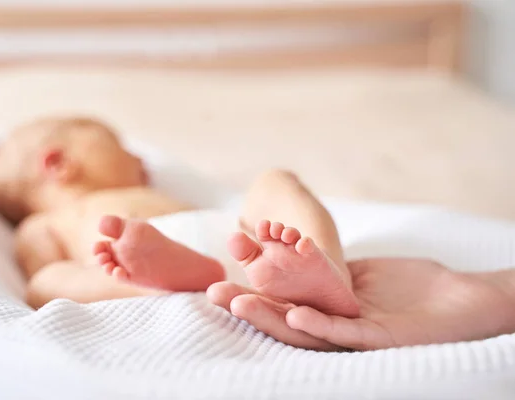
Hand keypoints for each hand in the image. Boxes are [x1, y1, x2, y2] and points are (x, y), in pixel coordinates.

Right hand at [208, 258, 514, 350]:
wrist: (467, 297)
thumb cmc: (417, 286)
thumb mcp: (363, 272)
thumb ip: (331, 270)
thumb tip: (296, 253)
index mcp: (331, 311)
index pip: (283, 302)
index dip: (253, 291)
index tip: (222, 276)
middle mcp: (338, 328)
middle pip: (285, 319)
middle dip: (249, 306)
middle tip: (213, 294)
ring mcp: (358, 336)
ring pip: (307, 331)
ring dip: (272, 318)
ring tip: (240, 304)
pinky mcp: (380, 340)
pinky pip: (344, 334)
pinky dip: (317, 325)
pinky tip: (294, 314)